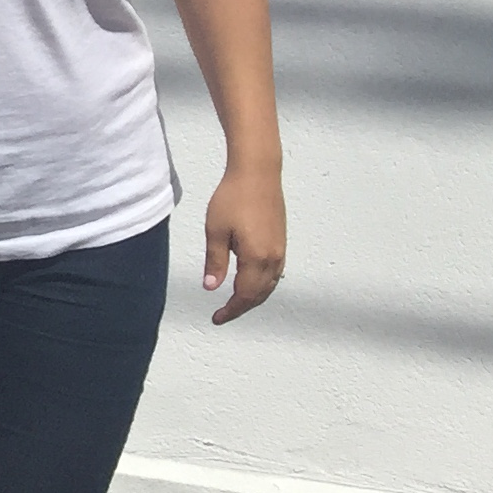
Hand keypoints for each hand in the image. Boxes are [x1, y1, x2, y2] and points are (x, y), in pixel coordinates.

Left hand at [203, 169, 285, 322]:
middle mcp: (273, 258)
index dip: (231, 310)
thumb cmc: (233, 198)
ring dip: (253, 297)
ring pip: (269, 285)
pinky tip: (250, 282)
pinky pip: (274, 273)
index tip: (217, 318)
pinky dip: (262, 285)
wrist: (258, 174)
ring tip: (234, 302)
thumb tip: (211, 287)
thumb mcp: (215, 230)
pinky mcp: (281, 241)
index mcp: (256, 258)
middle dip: (241, 307)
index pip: (245, 295)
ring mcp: (280, 250)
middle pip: (259, 294)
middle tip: (222, 314)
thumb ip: (215, 262)